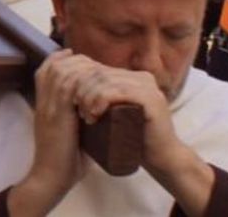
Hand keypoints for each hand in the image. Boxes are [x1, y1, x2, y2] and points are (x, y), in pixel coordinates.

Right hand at [9, 51, 89, 214]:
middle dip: (75, 60)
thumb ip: (79, 119)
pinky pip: (67, 89)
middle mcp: (43, 102)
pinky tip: (95, 85)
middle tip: (93, 65)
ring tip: (97, 73)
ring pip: (60, 73)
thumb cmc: (64, 160)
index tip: (80, 60)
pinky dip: (82, 82)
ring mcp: (48, 108)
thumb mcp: (69, 132)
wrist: (50, 178)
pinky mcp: (56, 117)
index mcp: (43, 104)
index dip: (62, 59)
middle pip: (53, 66)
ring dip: (80, 69)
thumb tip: (104, 113)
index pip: (46, 70)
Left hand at [70, 62, 185, 178]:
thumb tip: (67, 87)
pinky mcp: (152, 100)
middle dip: (80, 89)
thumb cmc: (131, 138)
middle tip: (74, 108)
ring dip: (88, 96)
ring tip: (84, 115)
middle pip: (98, 73)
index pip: (96, 68)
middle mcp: (141, 77)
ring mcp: (148, 87)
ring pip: (106, 81)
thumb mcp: (111, 112)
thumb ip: (98, 97)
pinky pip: (119, 92)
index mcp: (131, 76)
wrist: (161, 159)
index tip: (68, 100)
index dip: (77, 81)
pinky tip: (94, 114)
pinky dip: (101, 100)